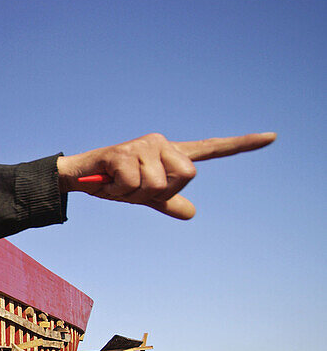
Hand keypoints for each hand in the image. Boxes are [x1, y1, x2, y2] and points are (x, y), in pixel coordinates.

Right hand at [57, 132, 275, 218]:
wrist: (79, 176)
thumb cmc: (113, 183)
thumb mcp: (144, 196)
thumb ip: (168, 202)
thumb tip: (191, 213)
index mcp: (172, 154)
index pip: (212, 148)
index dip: (242, 144)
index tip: (273, 137)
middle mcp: (162, 143)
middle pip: (187, 175)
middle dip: (161, 191)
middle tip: (136, 188)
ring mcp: (143, 145)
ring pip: (159, 183)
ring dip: (135, 193)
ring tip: (118, 184)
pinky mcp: (123, 151)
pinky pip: (135, 182)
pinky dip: (120, 191)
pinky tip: (108, 182)